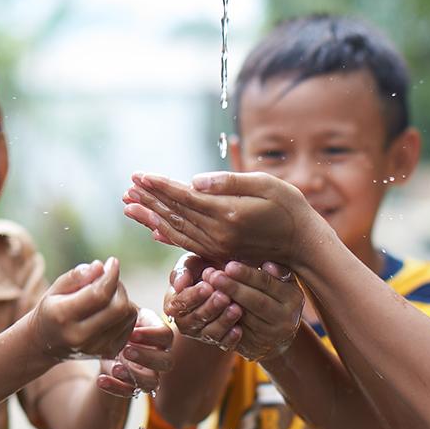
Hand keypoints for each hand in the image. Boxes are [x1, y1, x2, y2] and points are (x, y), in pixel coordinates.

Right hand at [28, 258, 137, 361]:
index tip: (112, 262)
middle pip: (118, 307)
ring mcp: (97, 348)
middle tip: (109, 278)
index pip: (99, 294)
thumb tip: (100, 267)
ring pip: (128, 315)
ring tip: (108, 293)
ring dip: (123, 298)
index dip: (111, 275)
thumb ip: (76, 276)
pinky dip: (125, 312)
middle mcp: (80, 336)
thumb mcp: (55, 289)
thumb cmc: (51, 310)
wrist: (45, 344)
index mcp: (63, 317)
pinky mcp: (109, 353)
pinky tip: (111, 308)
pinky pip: (130, 325)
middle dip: (119, 287)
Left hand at [97, 308, 174, 396]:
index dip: (153, 336)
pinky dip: (115, 388)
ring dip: (135, 376)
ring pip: (152, 382)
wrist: (103, 341)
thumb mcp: (122, 313)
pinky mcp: (132, 386)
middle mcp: (158, 355)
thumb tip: (118, 303)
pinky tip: (101, 380)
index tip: (133, 332)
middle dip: (147, 357)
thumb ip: (124, 311)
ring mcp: (147, 373)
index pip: (167, 336)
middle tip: (127, 350)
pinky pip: (129, 393)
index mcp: (158, 334)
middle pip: (166, 362)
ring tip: (115, 368)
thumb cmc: (117, 323)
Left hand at [122, 171, 322, 264]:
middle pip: (175, 215)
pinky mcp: (220, 253)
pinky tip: (153, 230)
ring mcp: (218, 247)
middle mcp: (218, 234)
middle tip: (126, 188)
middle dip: (149, 200)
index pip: (184, 197)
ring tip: (130, 206)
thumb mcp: (266, 184)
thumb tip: (194, 181)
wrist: (303, 244)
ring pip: (176, 231)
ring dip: (151, 218)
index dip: (160, 186)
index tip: (139, 175)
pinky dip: (168, 236)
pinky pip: (187, 245)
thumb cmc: (289, 207)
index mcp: (227, 214)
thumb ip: (229, 182)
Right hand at [163, 253, 243, 350]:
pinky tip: (239, 329)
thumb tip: (179, 284)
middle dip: (210, 308)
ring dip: (223, 321)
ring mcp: (202, 333)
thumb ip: (184, 270)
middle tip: (224, 297)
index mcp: (174, 303)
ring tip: (236, 309)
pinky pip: (223, 344)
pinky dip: (230, 338)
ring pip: (209, 333)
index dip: (192, 296)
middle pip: (194, 319)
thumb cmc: (205, 268)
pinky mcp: (218, 341)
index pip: (178, 304)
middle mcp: (185, 322)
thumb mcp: (193, 264)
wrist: (226, 280)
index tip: (207, 286)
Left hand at [205, 260, 303, 362]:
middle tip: (213, 275)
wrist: (278, 337)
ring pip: (244, 318)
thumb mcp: (283, 283)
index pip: (268, 284)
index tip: (229, 265)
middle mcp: (285, 318)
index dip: (247, 274)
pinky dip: (221, 318)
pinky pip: (235, 332)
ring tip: (208, 288)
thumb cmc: (277, 299)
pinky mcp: (254, 347)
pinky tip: (209, 306)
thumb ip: (276, 272)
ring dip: (223, 303)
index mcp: (294, 298)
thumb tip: (267, 264)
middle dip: (233, 288)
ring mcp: (270, 335)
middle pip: (256, 302)